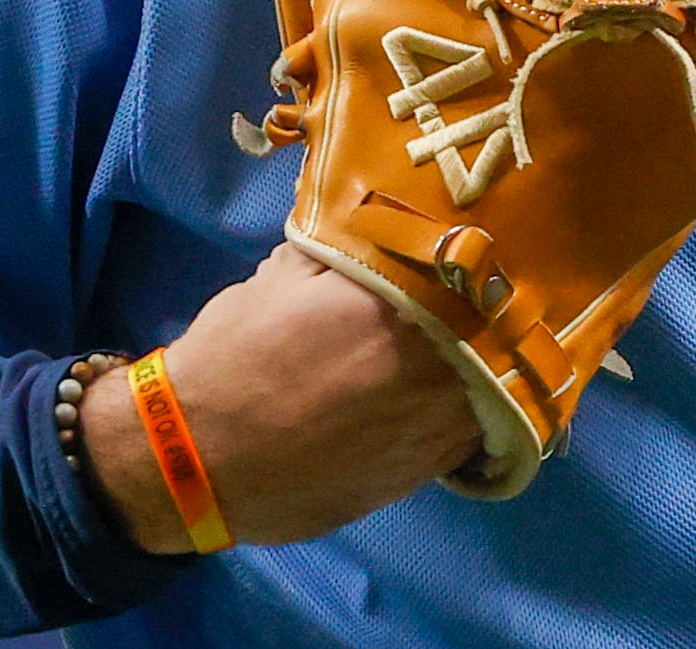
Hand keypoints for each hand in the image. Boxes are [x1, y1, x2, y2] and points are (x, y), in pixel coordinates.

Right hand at [79, 244, 481, 550]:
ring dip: (497, 367)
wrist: (195, 460)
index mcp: (400, 312)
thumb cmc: (236, 355)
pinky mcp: (418, 477)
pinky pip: (474, 439)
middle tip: (494, 294)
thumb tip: (388, 219)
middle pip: (500, 336)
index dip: (491, 261)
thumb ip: (347, 244)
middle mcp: (431, 374)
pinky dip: (477, 415)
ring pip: (499, 392)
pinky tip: (462, 397)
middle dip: (499, 314)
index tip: (493, 246)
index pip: (478, 276)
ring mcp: (430, 432)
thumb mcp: (283, 273)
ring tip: (488, 345)